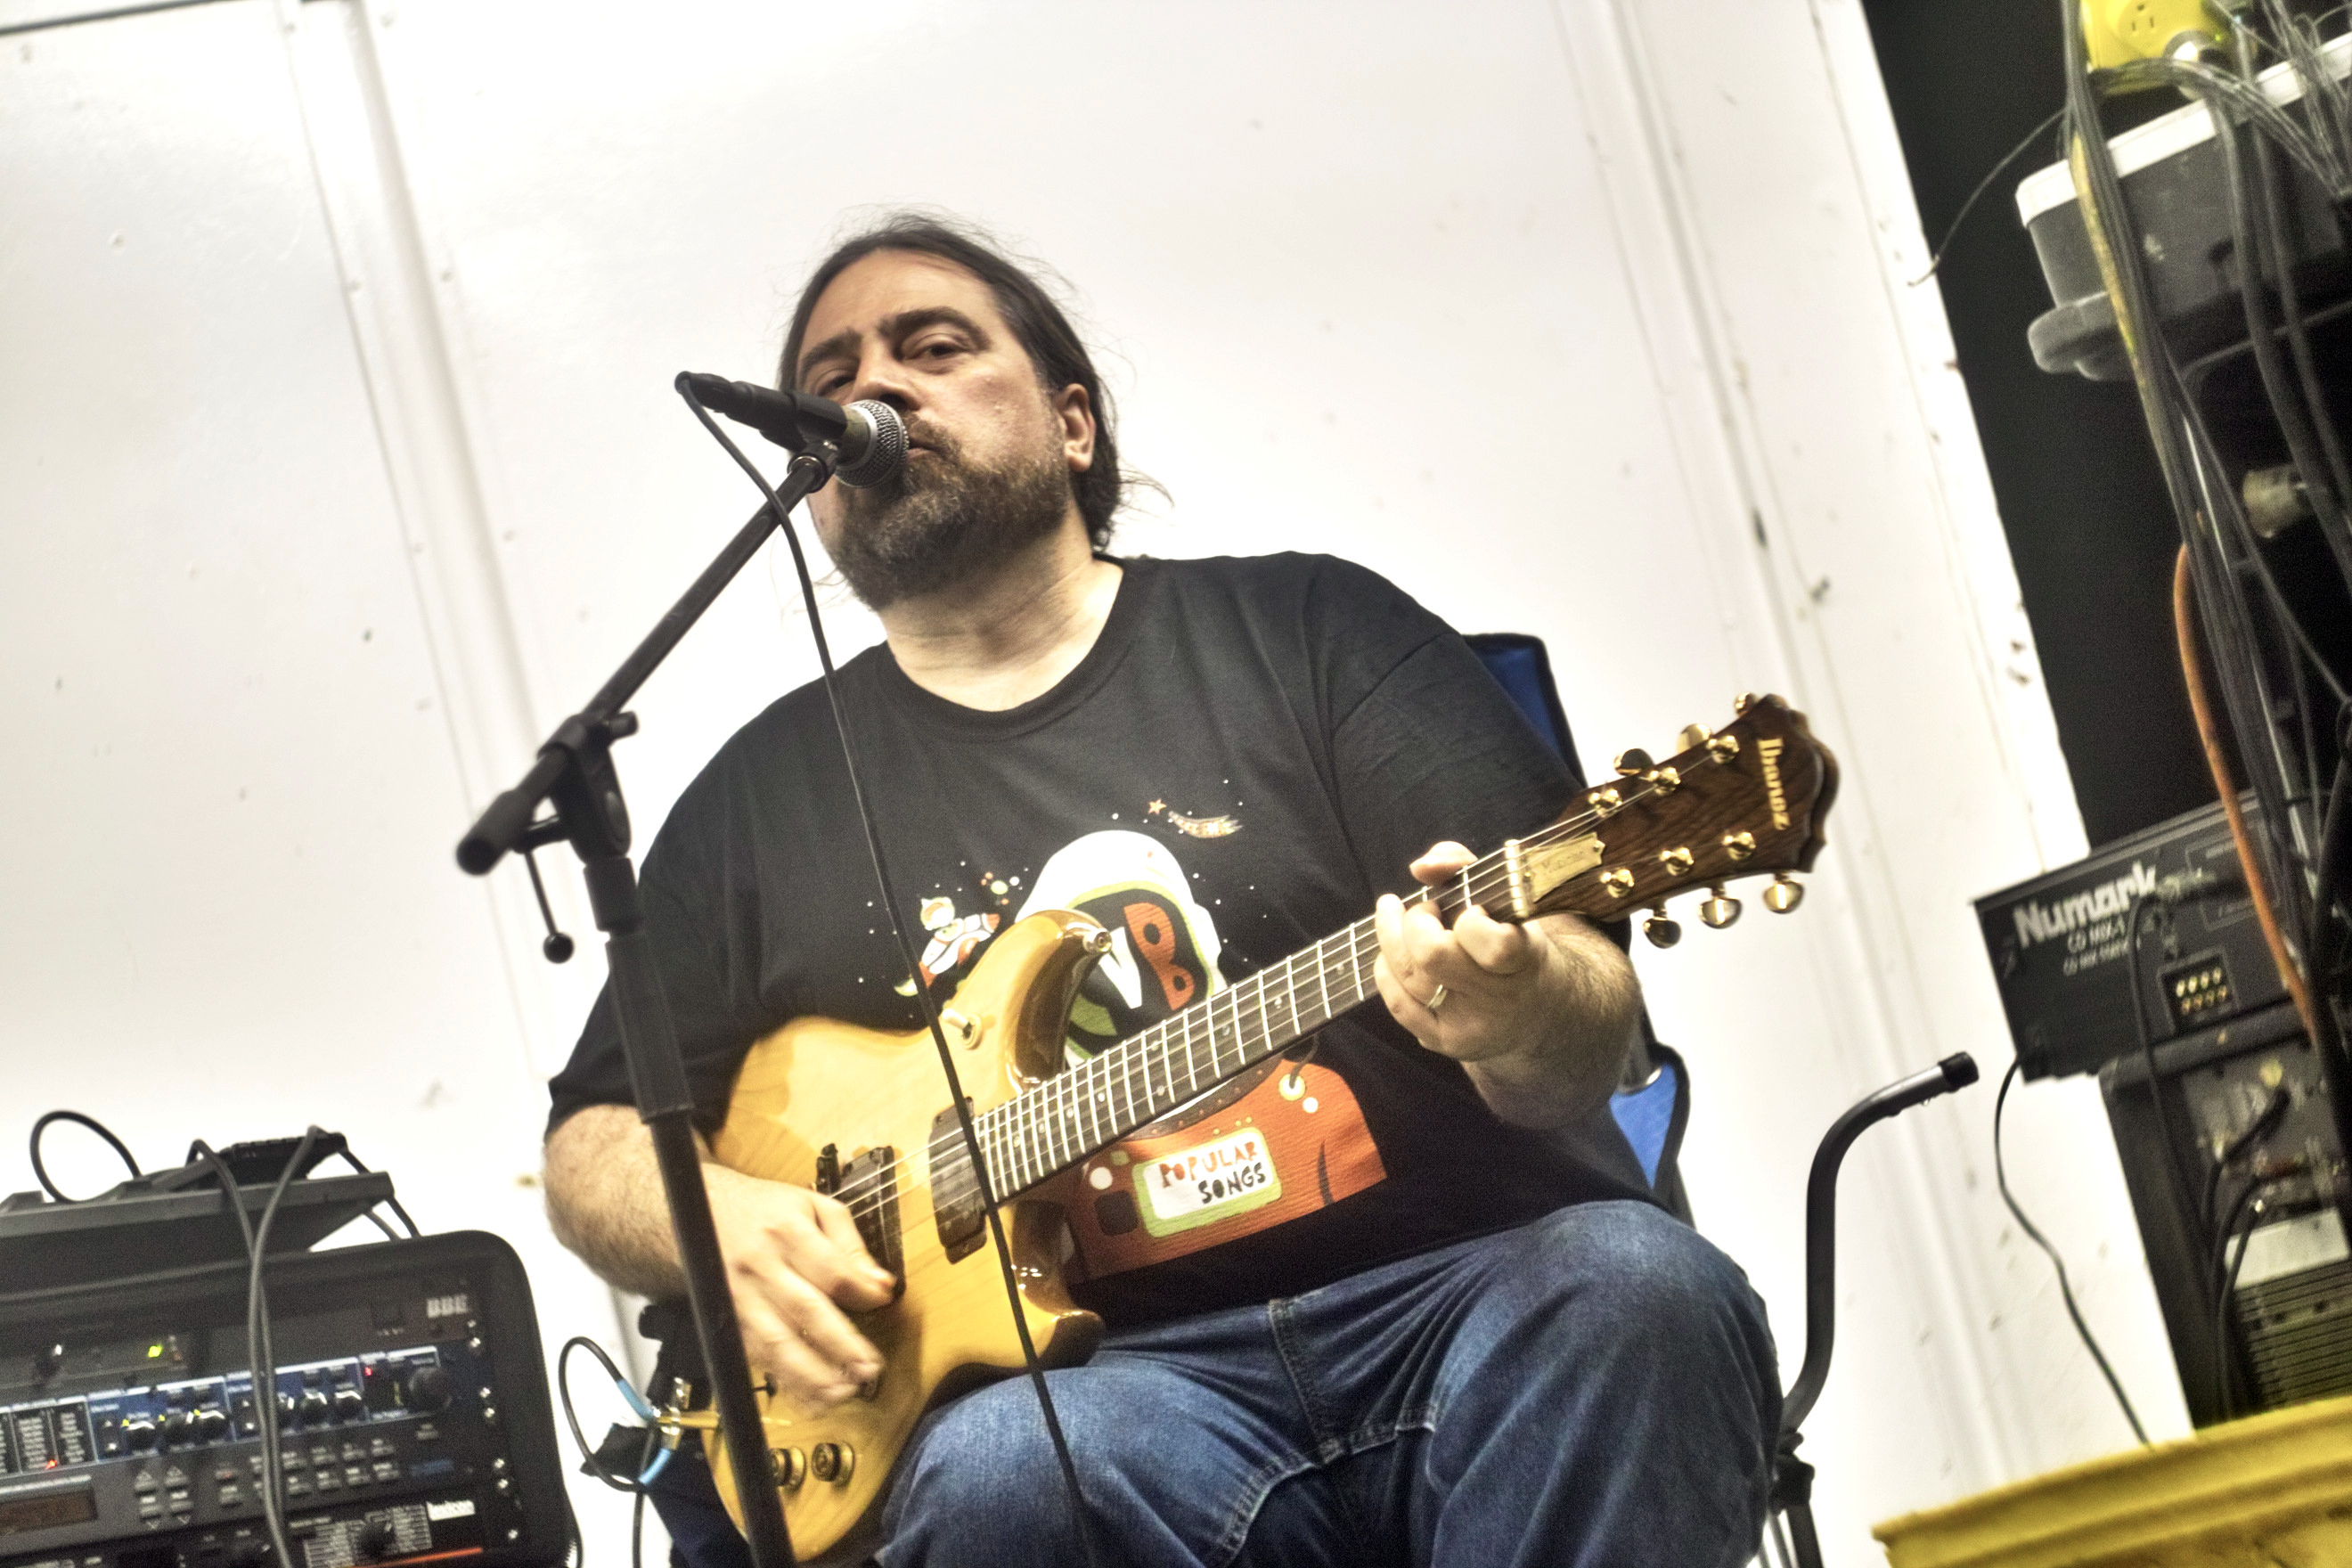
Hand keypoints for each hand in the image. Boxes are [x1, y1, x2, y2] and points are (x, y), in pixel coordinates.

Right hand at [705, 1167, 896, 1409]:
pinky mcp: (731, 1320)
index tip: (883, 1302)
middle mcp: (761, 1266)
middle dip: (839, 1345)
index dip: (859, 1290)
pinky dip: (786, 1383)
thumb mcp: (814, 1207)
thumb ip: (850, 1245)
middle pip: (803, 1310)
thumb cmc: (766, 1210)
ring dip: (811, 1375)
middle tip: (869, 1368)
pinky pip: (758, 1357)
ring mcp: (741, 1296)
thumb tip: (881, 1285)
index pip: (829, 1268)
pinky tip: (812, 1400)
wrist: (699, 1213)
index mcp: (786, 1230)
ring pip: (776, 1342)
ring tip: (844, 1392)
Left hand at [1374, 841, 1583, 1064]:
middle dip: (1415, 921)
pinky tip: (1390, 954)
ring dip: (1391, 938)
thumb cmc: (1517, 944)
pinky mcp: (1445, 1042)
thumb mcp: (1508, 902)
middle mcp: (1499, 1000)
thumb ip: (1465, 867)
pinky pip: (1399, 1005)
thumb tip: (1420, 867)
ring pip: (1408, 977)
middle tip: (1423, 910)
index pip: (1495, 946)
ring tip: (1395, 917)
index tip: (1468, 908)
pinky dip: (1385, 972)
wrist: (1539, 1013)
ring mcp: (1469, 1025)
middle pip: (1434, 958)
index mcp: (1525, 961)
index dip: (1470, 920)